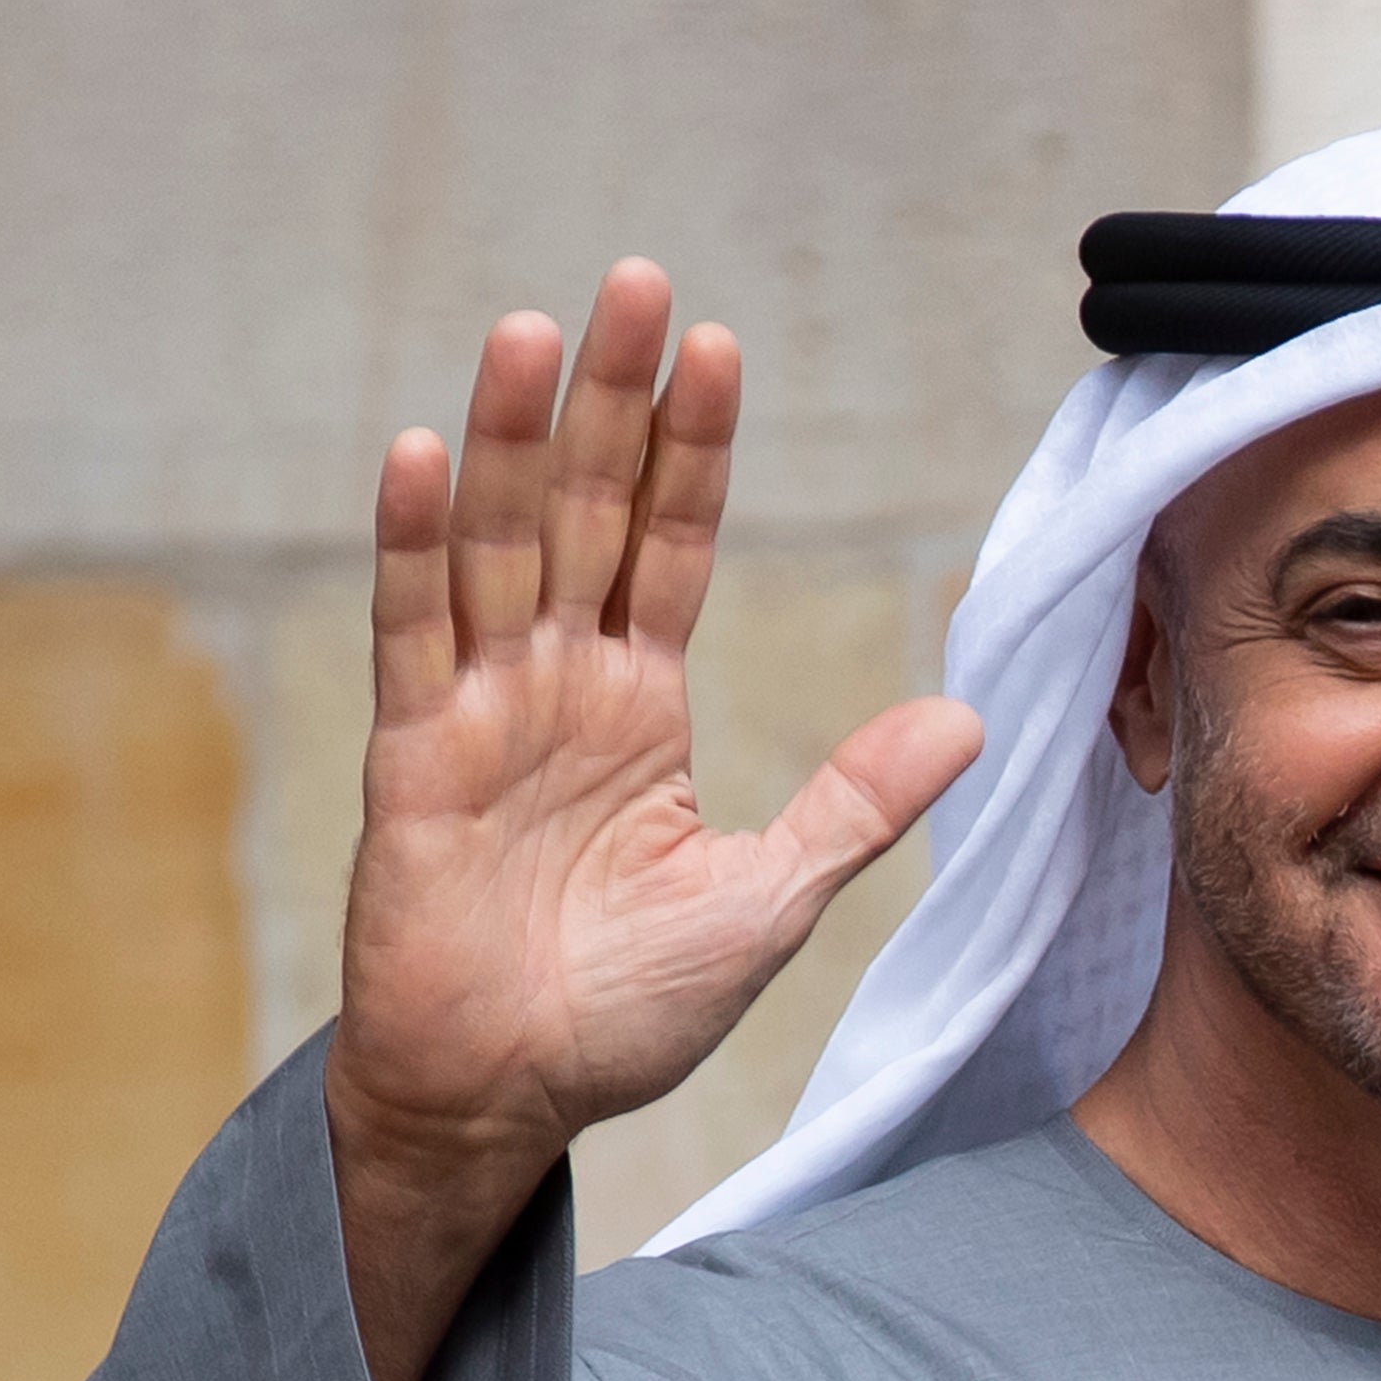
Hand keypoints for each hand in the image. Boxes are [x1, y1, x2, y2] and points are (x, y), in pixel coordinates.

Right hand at [327, 261, 980, 1380]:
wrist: (513, 1099)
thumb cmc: (627, 1011)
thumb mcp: (772, 897)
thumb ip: (855, 802)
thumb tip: (968, 717)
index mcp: (640, 705)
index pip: (671, 545)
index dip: (691, 450)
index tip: (717, 345)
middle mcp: (558, 683)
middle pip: (582, 511)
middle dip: (606, 399)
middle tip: (632, 281)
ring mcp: (480, 710)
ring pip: (496, 542)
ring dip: (506, 434)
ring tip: (530, 327)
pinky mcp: (412, 757)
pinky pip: (413, 631)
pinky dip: (413, 542)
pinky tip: (423, 451)